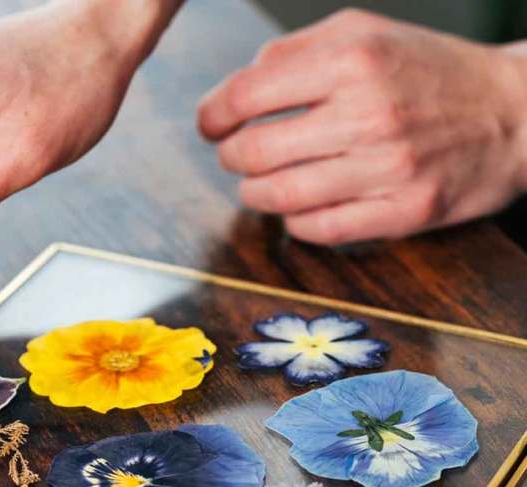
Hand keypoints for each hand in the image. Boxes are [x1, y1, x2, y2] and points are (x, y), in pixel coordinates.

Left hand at [198, 9, 526, 244]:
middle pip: (253, 152)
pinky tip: (299, 205)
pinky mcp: (402, 212)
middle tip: (236, 154)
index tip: (212, 125)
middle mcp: (369, 114)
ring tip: (262, 181)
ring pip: (278, 197)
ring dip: (254, 192)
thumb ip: (293, 53)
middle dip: (231, 156)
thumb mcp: (363, 35)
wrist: (514, 113)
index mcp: (353, 61)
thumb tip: (233, 91)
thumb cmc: (426, 72)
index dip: (213, 116)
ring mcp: (387, 168)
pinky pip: (317, 229)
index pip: (245, 97)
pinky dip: (294, 220)